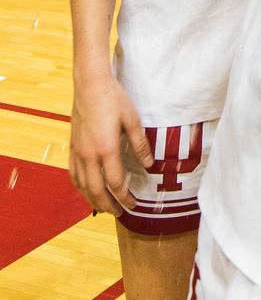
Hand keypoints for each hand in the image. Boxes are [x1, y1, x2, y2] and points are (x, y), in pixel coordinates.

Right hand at [69, 72, 151, 215]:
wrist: (90, 85)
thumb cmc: (114, 99)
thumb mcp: (133, 120)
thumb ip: (140, 144)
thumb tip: (149, 165)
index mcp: (106, 149)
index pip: (115, 182)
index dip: (124, 197)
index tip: (133, 205)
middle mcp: (88, 154)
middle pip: (96, 189)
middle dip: (108, 205)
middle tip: (119, 214)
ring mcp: (77, 151)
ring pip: (81, 185)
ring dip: (92, 199)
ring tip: (103, 207)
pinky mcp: (72, 146)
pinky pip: (73, 174)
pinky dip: (80, 187)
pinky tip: (86, 190)